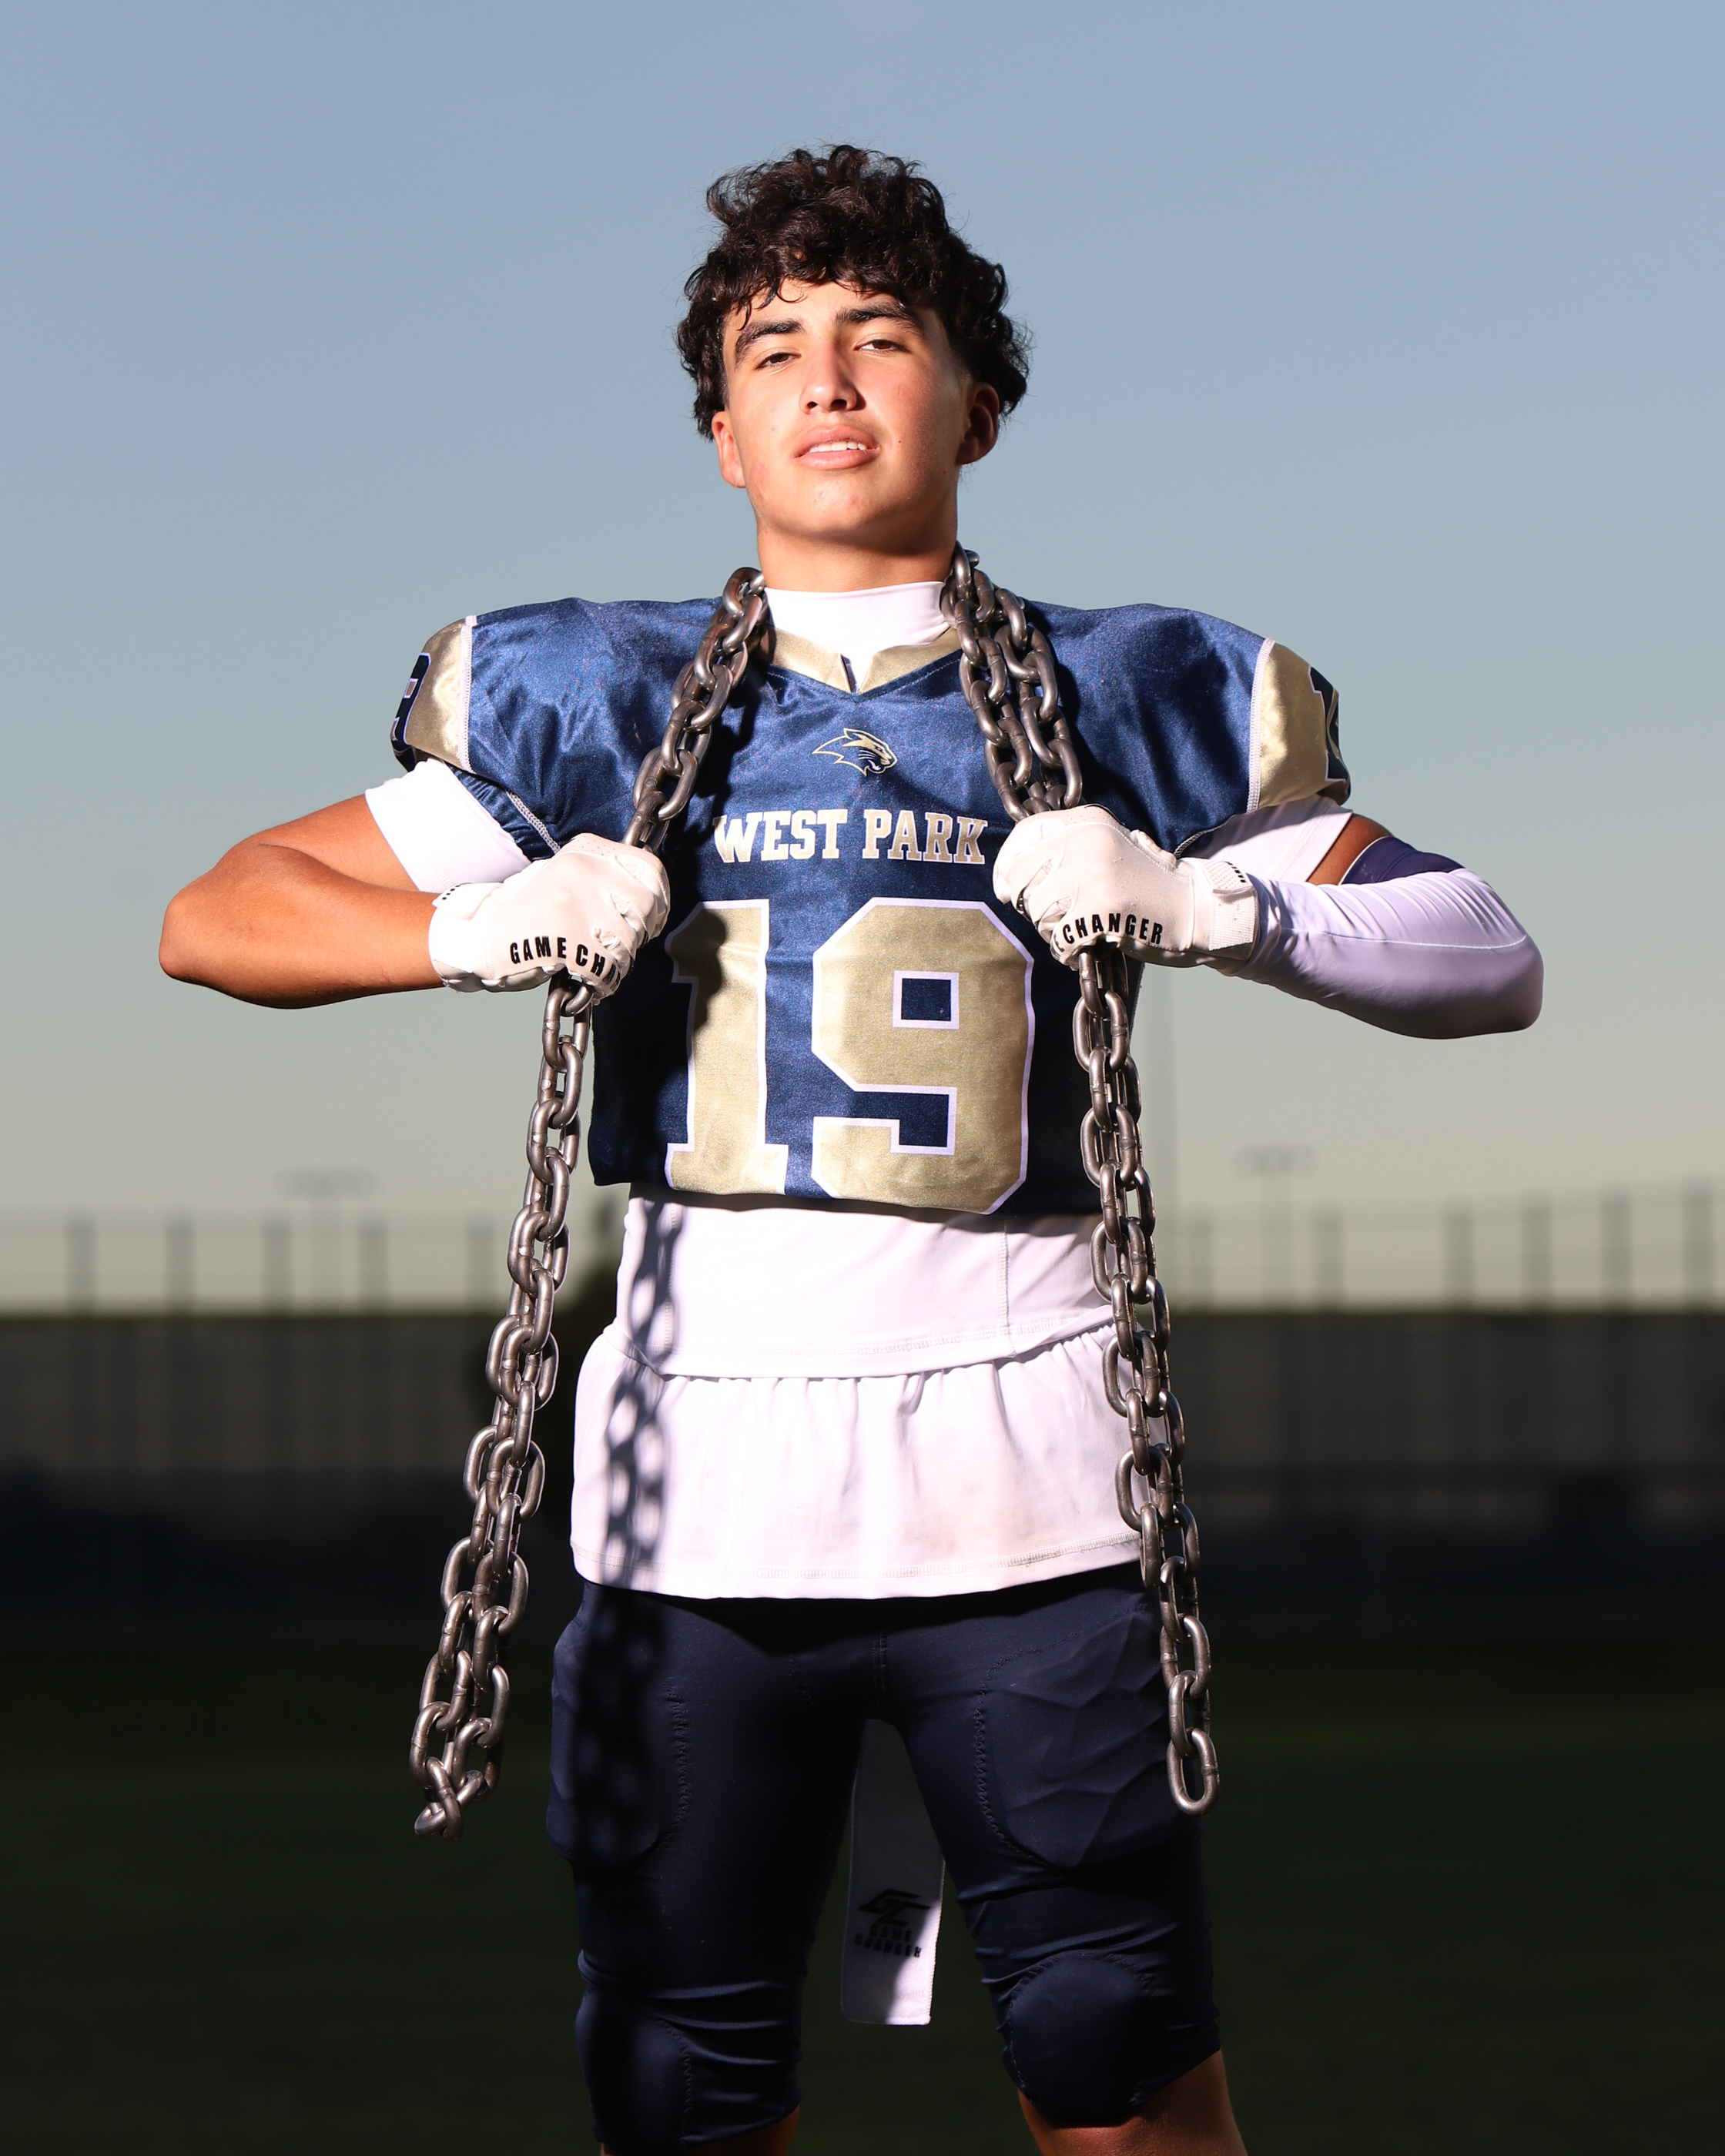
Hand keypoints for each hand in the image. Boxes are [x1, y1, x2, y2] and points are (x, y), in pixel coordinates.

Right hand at [427, 834, 670, 993]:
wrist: (477, 937)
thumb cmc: (524, 912)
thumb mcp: (563, 875)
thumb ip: (604, 879)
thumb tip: (649, 895)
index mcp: (585, 852)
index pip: (651, 870)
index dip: (658, 900)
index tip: (650, 917)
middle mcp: (583, 873)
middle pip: (646, 908)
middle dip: (640, 933)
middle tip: (618, 944)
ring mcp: (575, 906)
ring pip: (629, 943)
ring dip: (617, 962)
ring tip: (591, 961)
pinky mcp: (568, 941)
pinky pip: (608, 969)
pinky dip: (601, 982)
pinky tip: (583, 978)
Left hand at [992, 805, 1257, 967]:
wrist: (1197, 911)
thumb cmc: (1149, 886)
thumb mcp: (1110, 849)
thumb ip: (1069, 848)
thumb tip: (1011, 867)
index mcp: (1089, 822)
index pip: (1025, 834)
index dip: (1007, 864)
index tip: (1005, 885)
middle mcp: (1087, 842)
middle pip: (1022, 877)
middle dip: (1028, 903)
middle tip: (1053, 916)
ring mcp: (1092, 876)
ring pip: (1037, 911)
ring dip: (1052, 929)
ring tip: (1080, 929)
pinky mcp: (1099, 911)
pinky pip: (1058, 939)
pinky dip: (1068, 951)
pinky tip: (1088, 946)